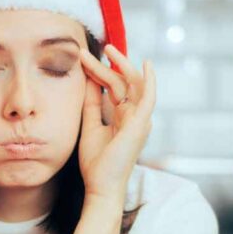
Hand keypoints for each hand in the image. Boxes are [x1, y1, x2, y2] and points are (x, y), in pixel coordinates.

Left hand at [77, 44, 155, 205]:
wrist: (100, 185)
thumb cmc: (96, 161)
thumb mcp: (90, 125)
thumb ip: (91, 104)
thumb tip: (87, 80)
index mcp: (124, 116)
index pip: (113, 87)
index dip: (99, 71)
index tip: (83, 59)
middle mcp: (135, 115)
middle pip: (123, 82)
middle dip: (110, 64)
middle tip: (97, 48)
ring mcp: (140, 119)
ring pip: (134, 84)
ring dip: (122, 65)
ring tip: (109, 50)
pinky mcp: (140, 124)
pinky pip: (148, 97)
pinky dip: (149, 80)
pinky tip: (146, 64)